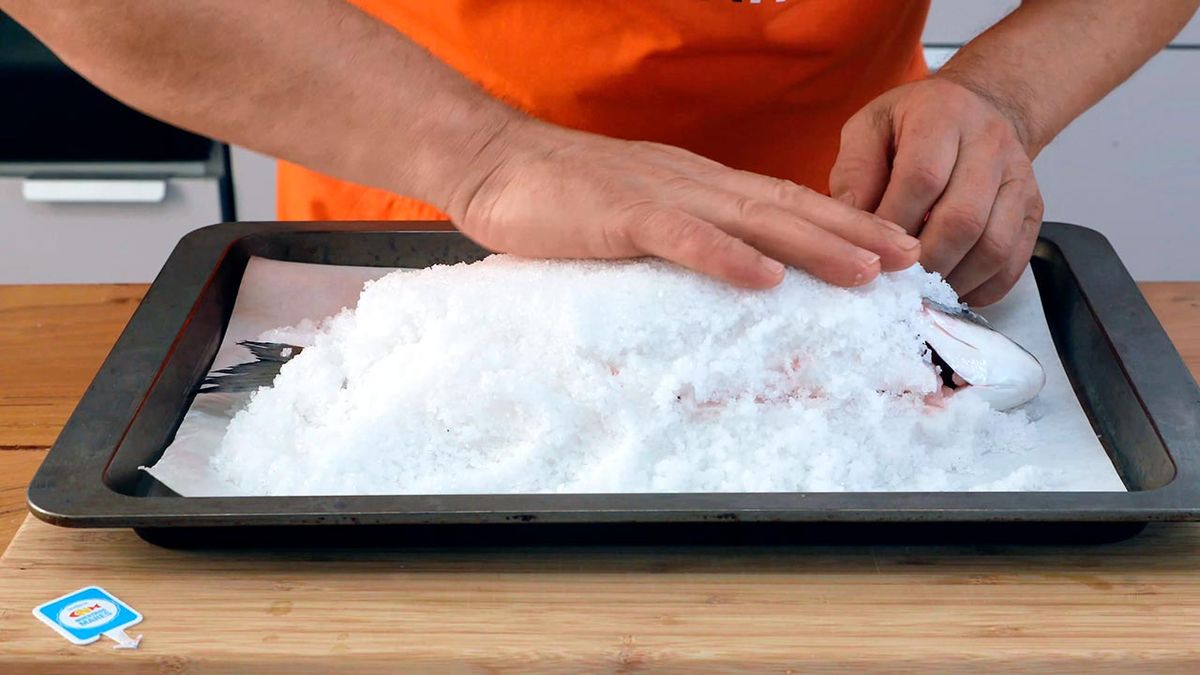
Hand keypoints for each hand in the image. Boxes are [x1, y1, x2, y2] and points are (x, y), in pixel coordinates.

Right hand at [444, 119, 919, 288]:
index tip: (888, 248)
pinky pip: (682, 237)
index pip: (782, 203)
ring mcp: (660, 196)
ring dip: (813, 244)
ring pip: (750, 220)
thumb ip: (681, 235)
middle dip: (853, 233)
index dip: (841, 223)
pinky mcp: (621, 216)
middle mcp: (693, 184)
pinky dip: (726, 257)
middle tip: (909, 259)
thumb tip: (724, 269)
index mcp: (698, 185)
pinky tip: (766, 276)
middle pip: (786, 208)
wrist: (495, 161)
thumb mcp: (637, 211)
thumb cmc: (562, 194)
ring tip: (866, 269)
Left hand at [829, 77, 1043, 305]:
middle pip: (962, 220)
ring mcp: (1019, 178)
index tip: (869, 252)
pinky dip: (982, 287)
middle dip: (923, 262)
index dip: (894, 224)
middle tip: (894, 285)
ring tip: (920, 294)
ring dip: (953, 280)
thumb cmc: (913, 124)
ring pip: (994, 246)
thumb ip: (855, 172)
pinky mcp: (1034, 208)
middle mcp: (990, 144)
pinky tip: (950, 292)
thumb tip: (848, 226)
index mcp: (943, 117)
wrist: (980, 108)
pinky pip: (1014, 260)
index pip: (922, 178)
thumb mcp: (870, 128)